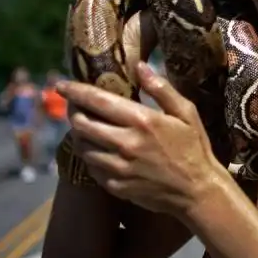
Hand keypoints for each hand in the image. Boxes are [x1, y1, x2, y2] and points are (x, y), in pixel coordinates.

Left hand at [56, 62, 221, 216]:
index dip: (75, 91)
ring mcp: (118, 168)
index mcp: (142, 121)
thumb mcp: (186, 112)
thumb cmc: (194, 147)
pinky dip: (90, 156)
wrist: (197, 191)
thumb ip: (161, 88)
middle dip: (73, 112)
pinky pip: (92, 168)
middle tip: (75, 106)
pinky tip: (98, 150)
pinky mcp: (116, 186)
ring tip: (85, 127)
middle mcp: (125, 144)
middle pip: (81, 125)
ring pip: (82, 147)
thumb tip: (139, 65)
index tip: (61, 84)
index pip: (97, 101)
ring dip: (79, 135)